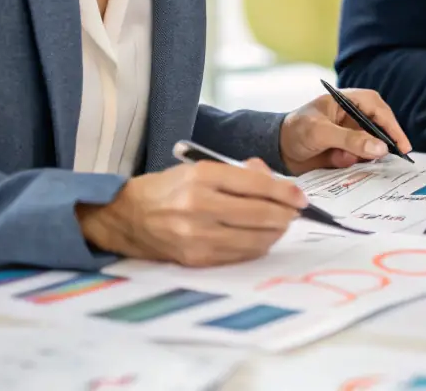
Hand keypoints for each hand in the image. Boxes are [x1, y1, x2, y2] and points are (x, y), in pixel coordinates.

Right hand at [75, 158, 306, 266]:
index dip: (284, 192)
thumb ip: (238, 173)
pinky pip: (238, 256)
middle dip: (285, 215)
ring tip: (279, 225)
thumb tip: (274, 182)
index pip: (256, 184)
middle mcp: (199, 205)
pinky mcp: (195, 258)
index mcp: (201, 176)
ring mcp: (196, 235)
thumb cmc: (167, 189)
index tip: (300, 197)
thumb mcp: (199, 168)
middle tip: (294, 213)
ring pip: (253, 239)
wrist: (125, 217)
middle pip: (260, 214)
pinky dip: (255, 247)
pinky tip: (259, 239)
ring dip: (274, 233)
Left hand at [279, 88, 412, 175]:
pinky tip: (336, 162)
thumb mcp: (320, 133)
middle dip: (382, 144)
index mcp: (346, 102)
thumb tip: (380, 148)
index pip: (376, 107)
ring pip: (371, 148)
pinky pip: (360, 161)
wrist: (277, 152)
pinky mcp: (347, 153)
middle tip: (389, 160)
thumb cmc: (294, 131)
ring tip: (340, 158)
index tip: (401, 145)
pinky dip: (355, 166)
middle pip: (379, 128)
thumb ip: (350, 139)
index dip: (391, 124)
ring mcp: (351, 136)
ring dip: (363, 157)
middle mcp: (353, 118)